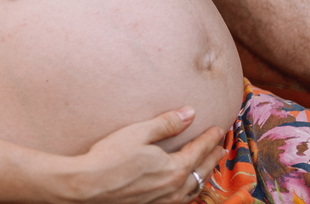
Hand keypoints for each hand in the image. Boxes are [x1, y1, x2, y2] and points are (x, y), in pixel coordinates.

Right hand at [61, 108, 225, 203]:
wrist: (88, 185)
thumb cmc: (110, 157)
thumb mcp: (139, 132)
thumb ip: (167, 123)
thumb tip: (190, 113)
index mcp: (174, 169)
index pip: (198, 151)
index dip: (209, 139)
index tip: (219, 130)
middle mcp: (173, 188)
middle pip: (200, 172)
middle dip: (212, 158)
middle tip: (221, 149)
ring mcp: (163, 201)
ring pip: (193, 190)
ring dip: (203, 177)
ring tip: (207, 169)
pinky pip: (180, 201)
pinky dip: (189, 192)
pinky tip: (185, 190)